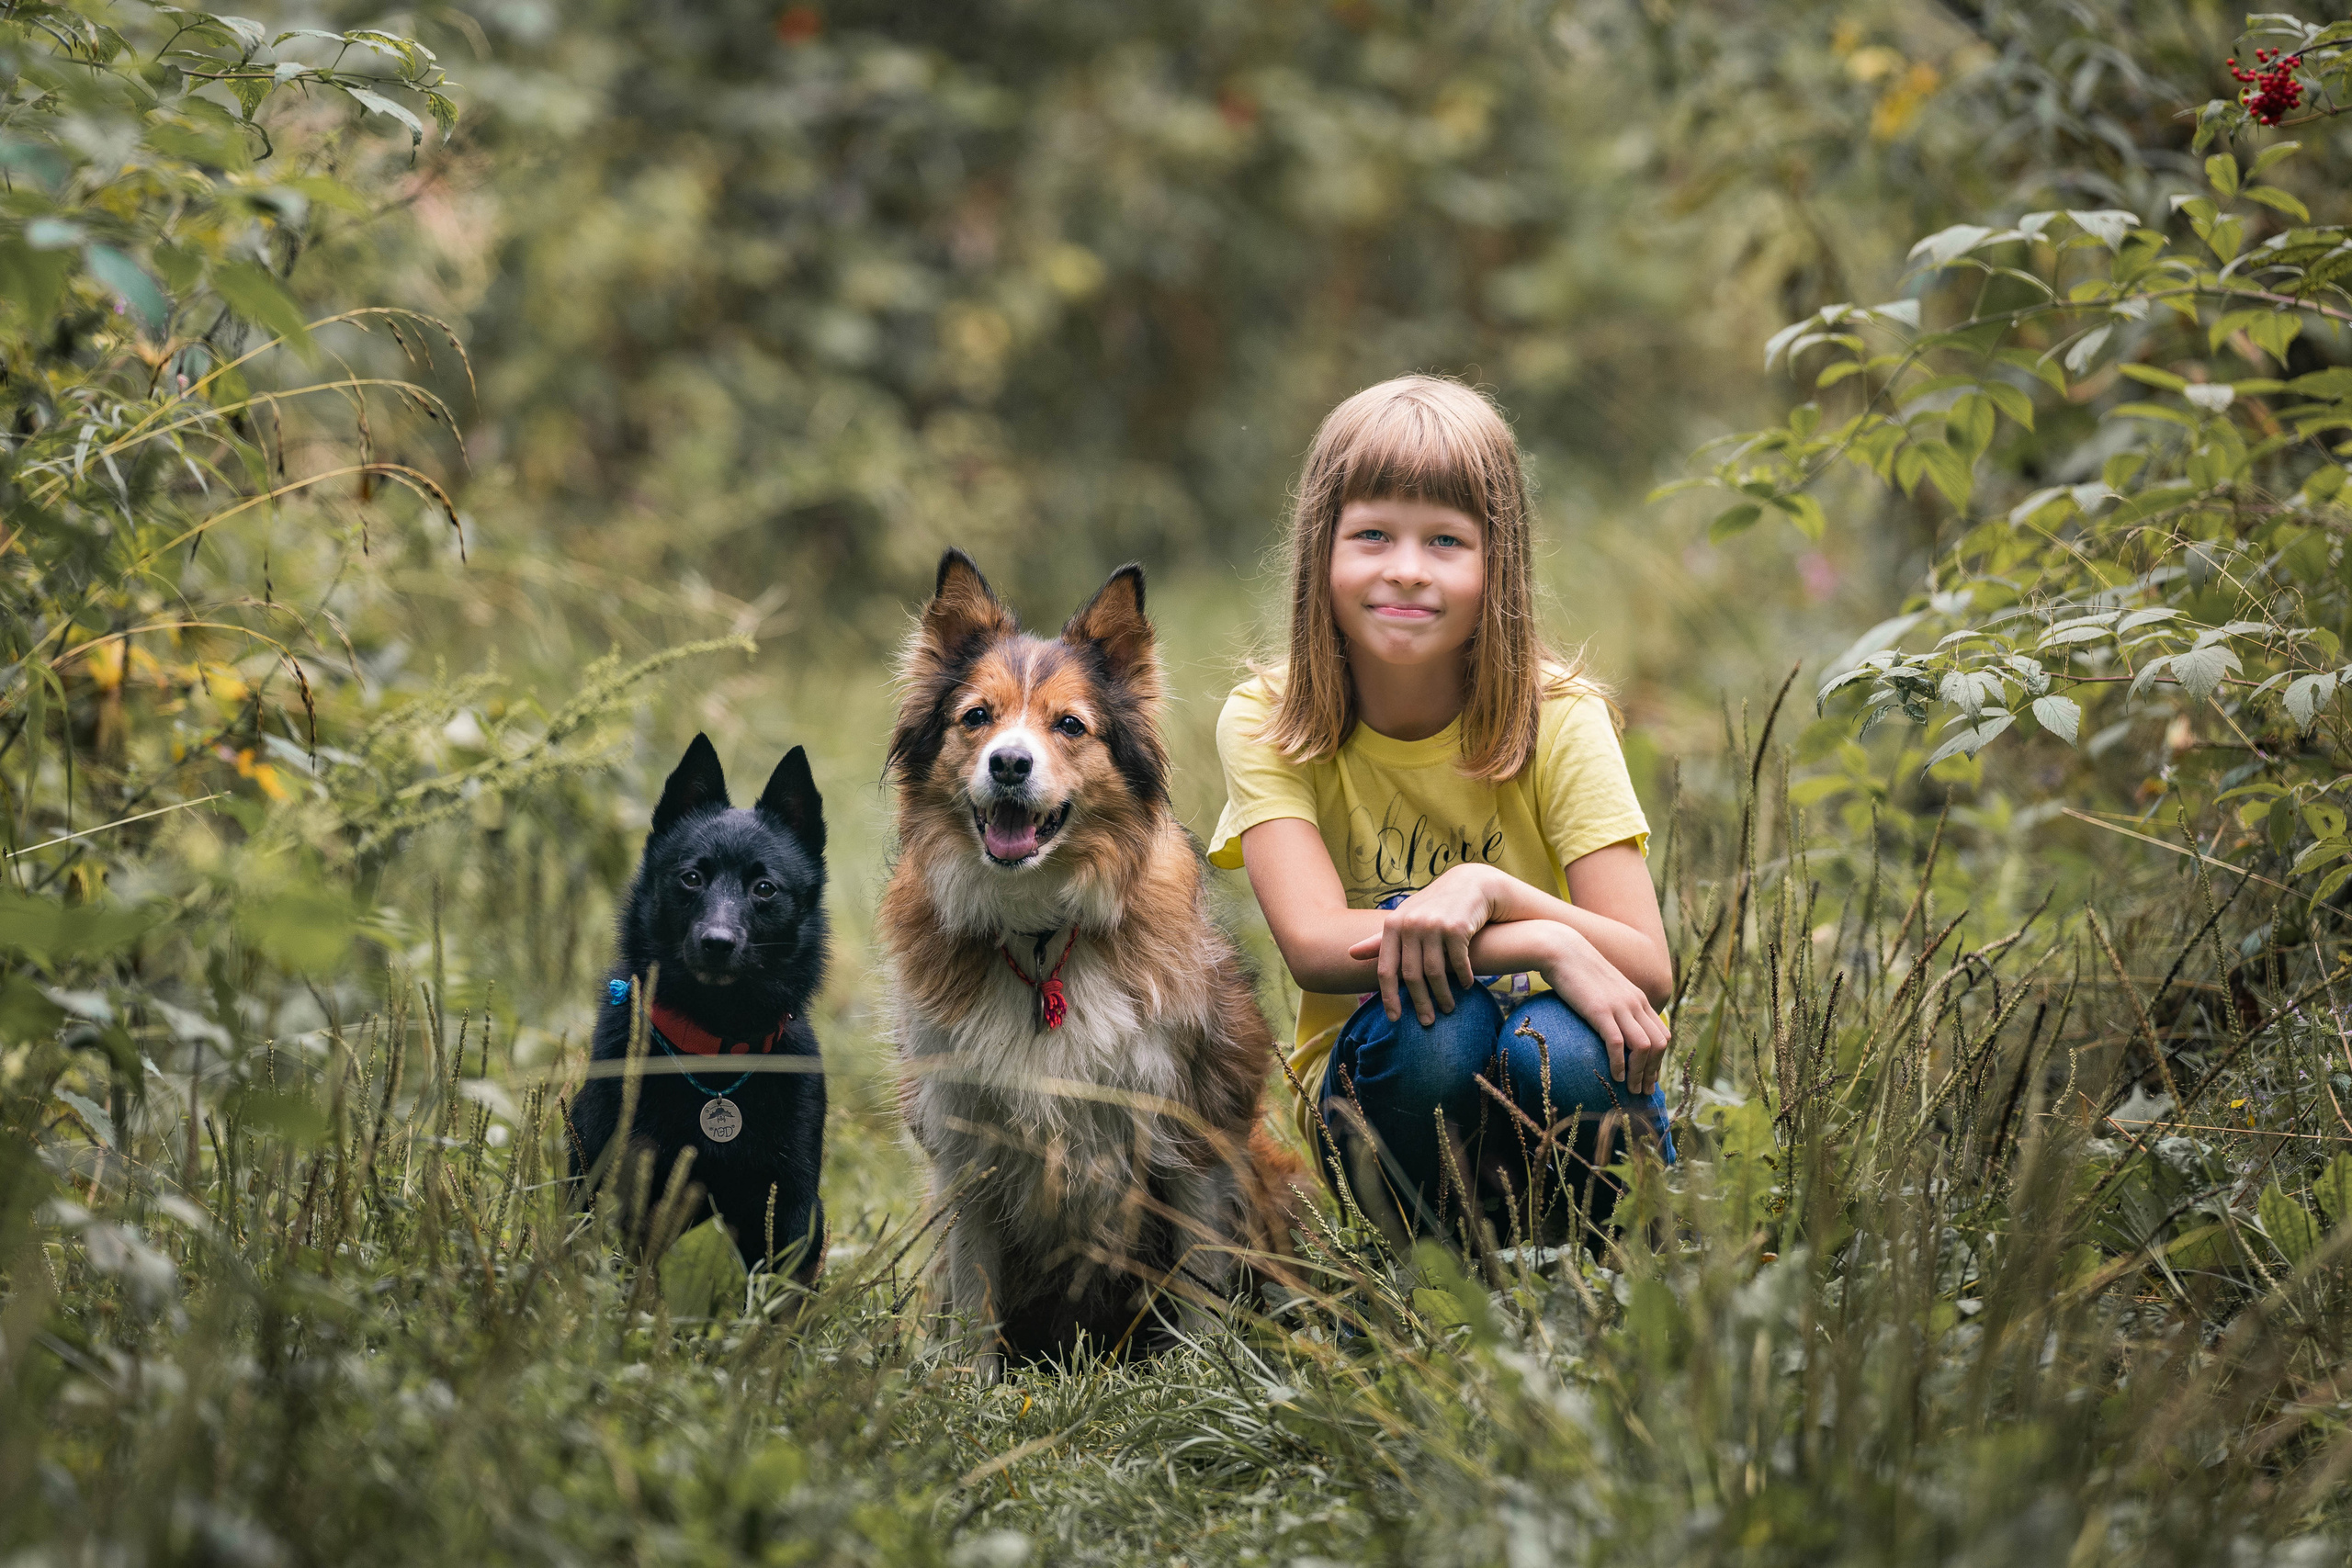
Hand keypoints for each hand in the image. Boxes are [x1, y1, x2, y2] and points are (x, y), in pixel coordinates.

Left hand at [1344, 865, 1497, 1025]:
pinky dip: (1463, 977)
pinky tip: (1466, 985)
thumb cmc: (1432, 908)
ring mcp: (1434, 925)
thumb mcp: (1404, 919)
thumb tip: (1350, 954)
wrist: (1469, 885)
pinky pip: (1459, 963)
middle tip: (1426, 1022)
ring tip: (1448, 1008)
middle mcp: (1410, 924)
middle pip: (1411, 976)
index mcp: (1392, 925)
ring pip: (1435, 973)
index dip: (1388, 997)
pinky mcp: (1457, 927)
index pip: (1385, 969)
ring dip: (1443, 995)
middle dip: (1420, 1003)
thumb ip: (1379, 940)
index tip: (1394, 1019)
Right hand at [1537, 923, 1670, 1094]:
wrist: (1562, 950)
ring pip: (1643, 1048)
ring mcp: (1619, 1007)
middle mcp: (1635, 1003)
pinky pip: (1617, 1044)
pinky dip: (1619, 1064)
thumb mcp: (1605, 988)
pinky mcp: (1600, 1011)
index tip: (1649, 1077)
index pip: (1662, 1035)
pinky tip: (1614, 1077)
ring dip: (1639, 1073)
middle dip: (1653, 1072)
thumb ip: (1615, 1005)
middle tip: (1643, 1092)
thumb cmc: (1578, 971)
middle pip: (1658, 1045)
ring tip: (1630, 1090)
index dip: (1659, 1060)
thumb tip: (1613, 1027)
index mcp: (1639, 999)